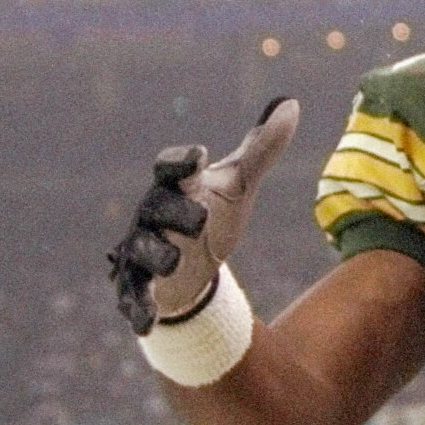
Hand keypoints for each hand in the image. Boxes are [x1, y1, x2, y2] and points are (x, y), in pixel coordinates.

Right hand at [108, 99, 301, 332]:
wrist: (191, 272)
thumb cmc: (211, 219)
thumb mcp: (239, 186)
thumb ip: (262, 148)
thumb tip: (292, 103)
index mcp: (178, 187)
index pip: (172, 166)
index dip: (182, 160)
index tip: (201, 156)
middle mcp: (154, 215)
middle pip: (158, 206)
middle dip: (176, 211)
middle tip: (200, 219)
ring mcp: (144, 250)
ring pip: (142, 248)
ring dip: (157, 254)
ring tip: (175, 260)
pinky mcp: (140, 286)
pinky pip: (132, 295)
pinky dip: (138, 307)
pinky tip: (147, 321)